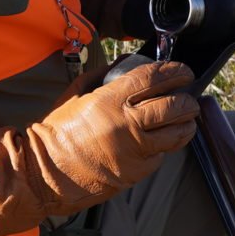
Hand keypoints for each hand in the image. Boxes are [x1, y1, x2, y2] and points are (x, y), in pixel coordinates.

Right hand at [0, 61, 200, 234]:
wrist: (46, 173)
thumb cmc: (58, 131)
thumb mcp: (77, 93)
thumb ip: (105, 74)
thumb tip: (130, 62)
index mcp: (109, 101)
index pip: (153, 78)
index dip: (174, 71)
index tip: (183, 71)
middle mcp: (125, 125)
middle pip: (174, 106)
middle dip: (187, 98)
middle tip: (188, 96)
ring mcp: (133, 151)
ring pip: (176, 134)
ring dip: (186, 123)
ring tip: (186, 118)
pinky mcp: (135, 173)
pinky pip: (160, 155)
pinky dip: (164, 146)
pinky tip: (160, 140)